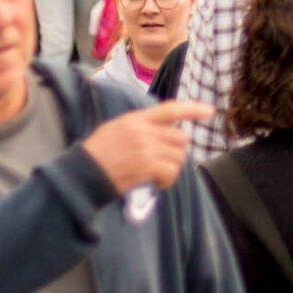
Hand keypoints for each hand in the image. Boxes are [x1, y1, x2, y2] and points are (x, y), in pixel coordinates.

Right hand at [81, 101, 208, 194]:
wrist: (82, 173)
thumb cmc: (96, 153)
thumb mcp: (115, 128)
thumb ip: (139, 126)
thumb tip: (161, 130)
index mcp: (136, 119)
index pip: (170, 109)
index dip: (192, 110)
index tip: (210, 111)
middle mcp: (143, 130)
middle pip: (180, 137)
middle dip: (175, 151)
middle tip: (162, 162)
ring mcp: (146, 148)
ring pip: (178, 156)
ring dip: (171, 167)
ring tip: (156, 174)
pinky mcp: (147, 166)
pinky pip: (171, 171)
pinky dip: (167, 180)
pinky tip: (156, 183)